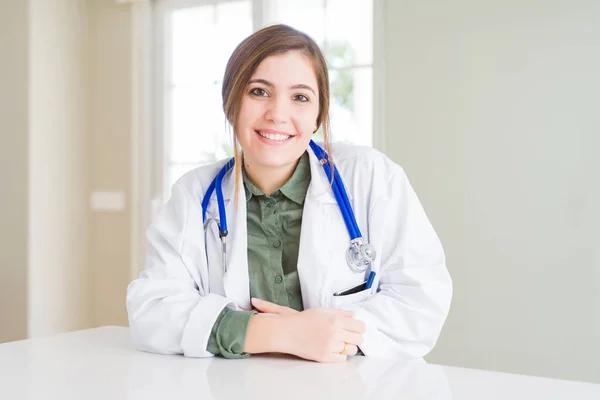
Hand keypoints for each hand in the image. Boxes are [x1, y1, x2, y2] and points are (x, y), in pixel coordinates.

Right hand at [251, 298, 365, 362]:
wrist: (288, 332)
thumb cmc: (303, 320)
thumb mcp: (322, 311)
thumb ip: (340, 313)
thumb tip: (353, 315)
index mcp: (335, 320)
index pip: (360, 326)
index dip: (359, 327)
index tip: (356, 328)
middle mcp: (335, 333)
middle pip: (359, 339)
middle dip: (355, 337)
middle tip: (348, 335)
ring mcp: (330, 347)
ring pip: (352, 350)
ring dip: (349, 346)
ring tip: (340, 343)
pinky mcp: (325, 357)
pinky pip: (342, 359)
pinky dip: (340, 354)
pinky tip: (333, 349)